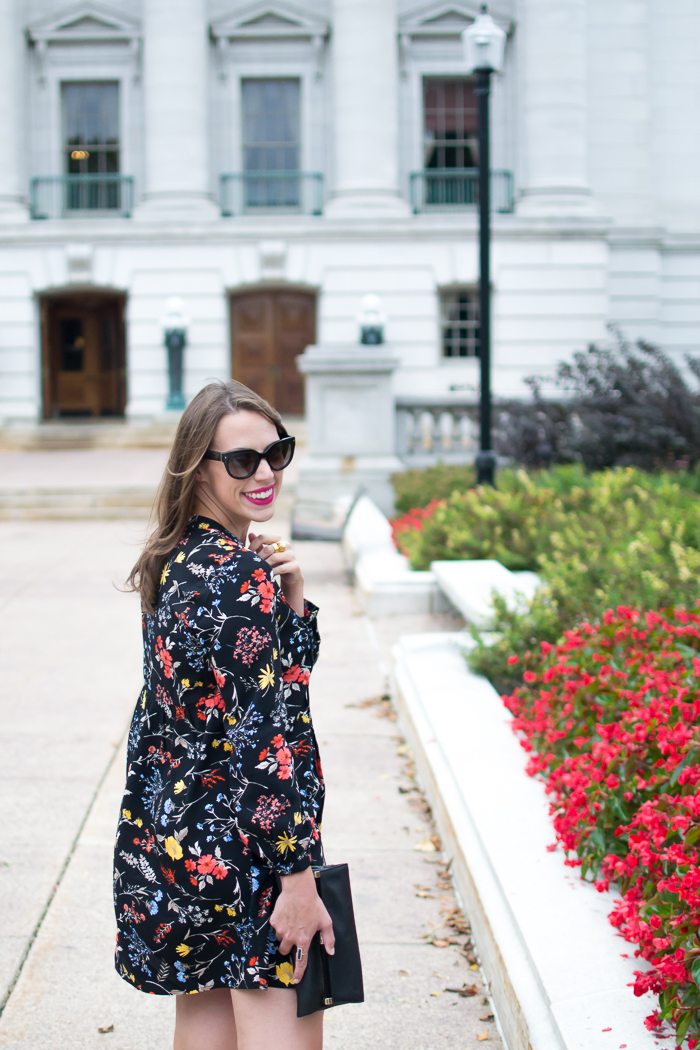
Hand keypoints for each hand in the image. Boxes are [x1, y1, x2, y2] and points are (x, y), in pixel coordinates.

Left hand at [248, 533, 304, 615]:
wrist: (290, 575)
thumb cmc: (275, 563)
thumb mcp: (266, 554)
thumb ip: (259, 545)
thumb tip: (250, 533)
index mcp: (278, 539)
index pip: (264, 537)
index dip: (253, 544)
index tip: (248, 553)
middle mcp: (286, 545)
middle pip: (268, 548)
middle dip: (259, 557)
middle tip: (253, 564)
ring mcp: (291, 555)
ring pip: (275, 558)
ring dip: (265, 565)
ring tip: (260, 570)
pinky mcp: (295, 565)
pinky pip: (281, 568)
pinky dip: (273, 572)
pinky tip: (268, 576)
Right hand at [270, 867, 334, 983]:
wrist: (299, 889)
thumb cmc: (314, 904)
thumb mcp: (326, 921)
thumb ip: (329, 938)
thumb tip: (331, 952)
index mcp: (304, 939)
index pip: (301, 961)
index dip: (298, 973)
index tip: (296, 980)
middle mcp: (291, 937)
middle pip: (285, 951)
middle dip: (288, 946)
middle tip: (294, 935)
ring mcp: (280, 930)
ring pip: (279, 939)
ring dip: (284, 935)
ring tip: (292, 922)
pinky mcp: (274, 921)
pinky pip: (274, 928)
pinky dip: (279, 925)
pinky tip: (286, 915)